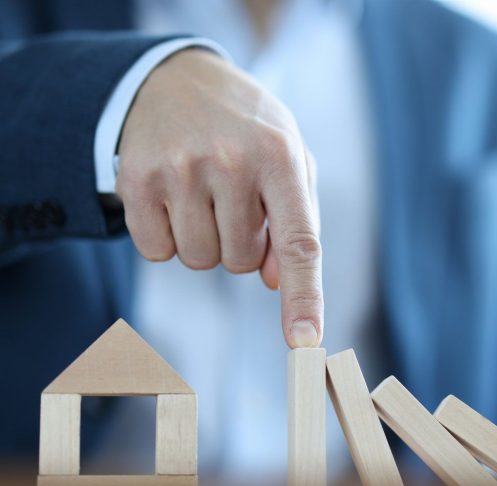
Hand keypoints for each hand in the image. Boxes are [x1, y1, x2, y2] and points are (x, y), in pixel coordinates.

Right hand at [115, 49, 321, 347]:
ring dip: (205, 242)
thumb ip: (296, 221)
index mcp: (280, 156)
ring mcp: (179, 169)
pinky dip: (167, 237)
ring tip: (205, 193)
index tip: (305, 340)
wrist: (178, 78)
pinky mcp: (136, 178)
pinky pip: (157, 251)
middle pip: (239, 263)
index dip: (303, 296)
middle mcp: (230, 162)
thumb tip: (275, 283)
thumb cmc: (247, 129)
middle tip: (233, 198)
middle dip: (241, 243)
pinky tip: (173, 196)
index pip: (298, 242)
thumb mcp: (289, 158)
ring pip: (198, 262)